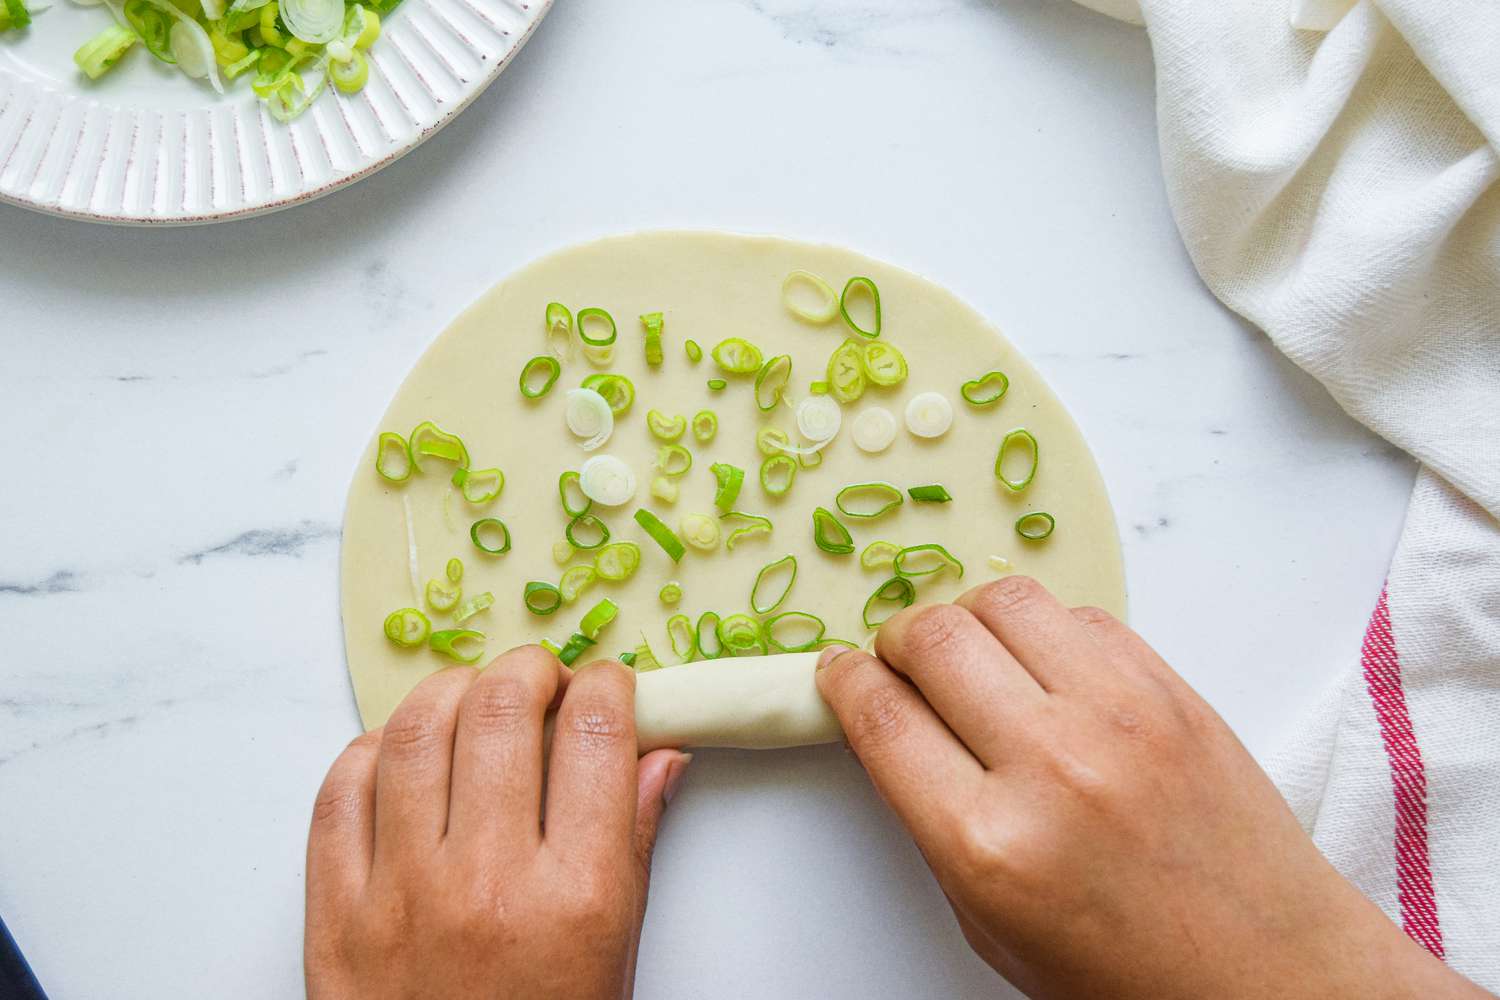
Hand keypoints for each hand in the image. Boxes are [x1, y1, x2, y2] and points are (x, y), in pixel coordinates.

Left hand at [305, 648, 691, 999]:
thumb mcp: (615, 952)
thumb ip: (634, 842)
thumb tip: (657, 752)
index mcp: (575, 897)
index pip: (597, 735)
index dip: (608, 685)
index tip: (608, 685)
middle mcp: (486, 883)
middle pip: (501, 712)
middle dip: (530, 669)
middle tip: (542, 678)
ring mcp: (399, 894)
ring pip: (413, 734)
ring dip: (450, 691)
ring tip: (474, 697)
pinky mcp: (335, 913)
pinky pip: (337, 794)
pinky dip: (371, 750)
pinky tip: (403, 751)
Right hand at [816, 577, 1486, 999]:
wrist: (1270, 974)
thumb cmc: (1130, 972)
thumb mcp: (991, 923)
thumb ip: (933, 823)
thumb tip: (894, 730)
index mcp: (989, 844)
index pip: (881, 716)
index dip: (842, 681)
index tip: (839, 673)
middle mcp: (1053, 765)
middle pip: (933, 637)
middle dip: (896, 640)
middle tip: (899, 661)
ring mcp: (1121, 716)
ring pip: (1004, 599)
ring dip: (966, 617)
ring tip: (970, 653)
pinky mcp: (1173, 690)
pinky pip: (1082, 614)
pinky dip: (1044, 627)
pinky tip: (1043, 665)